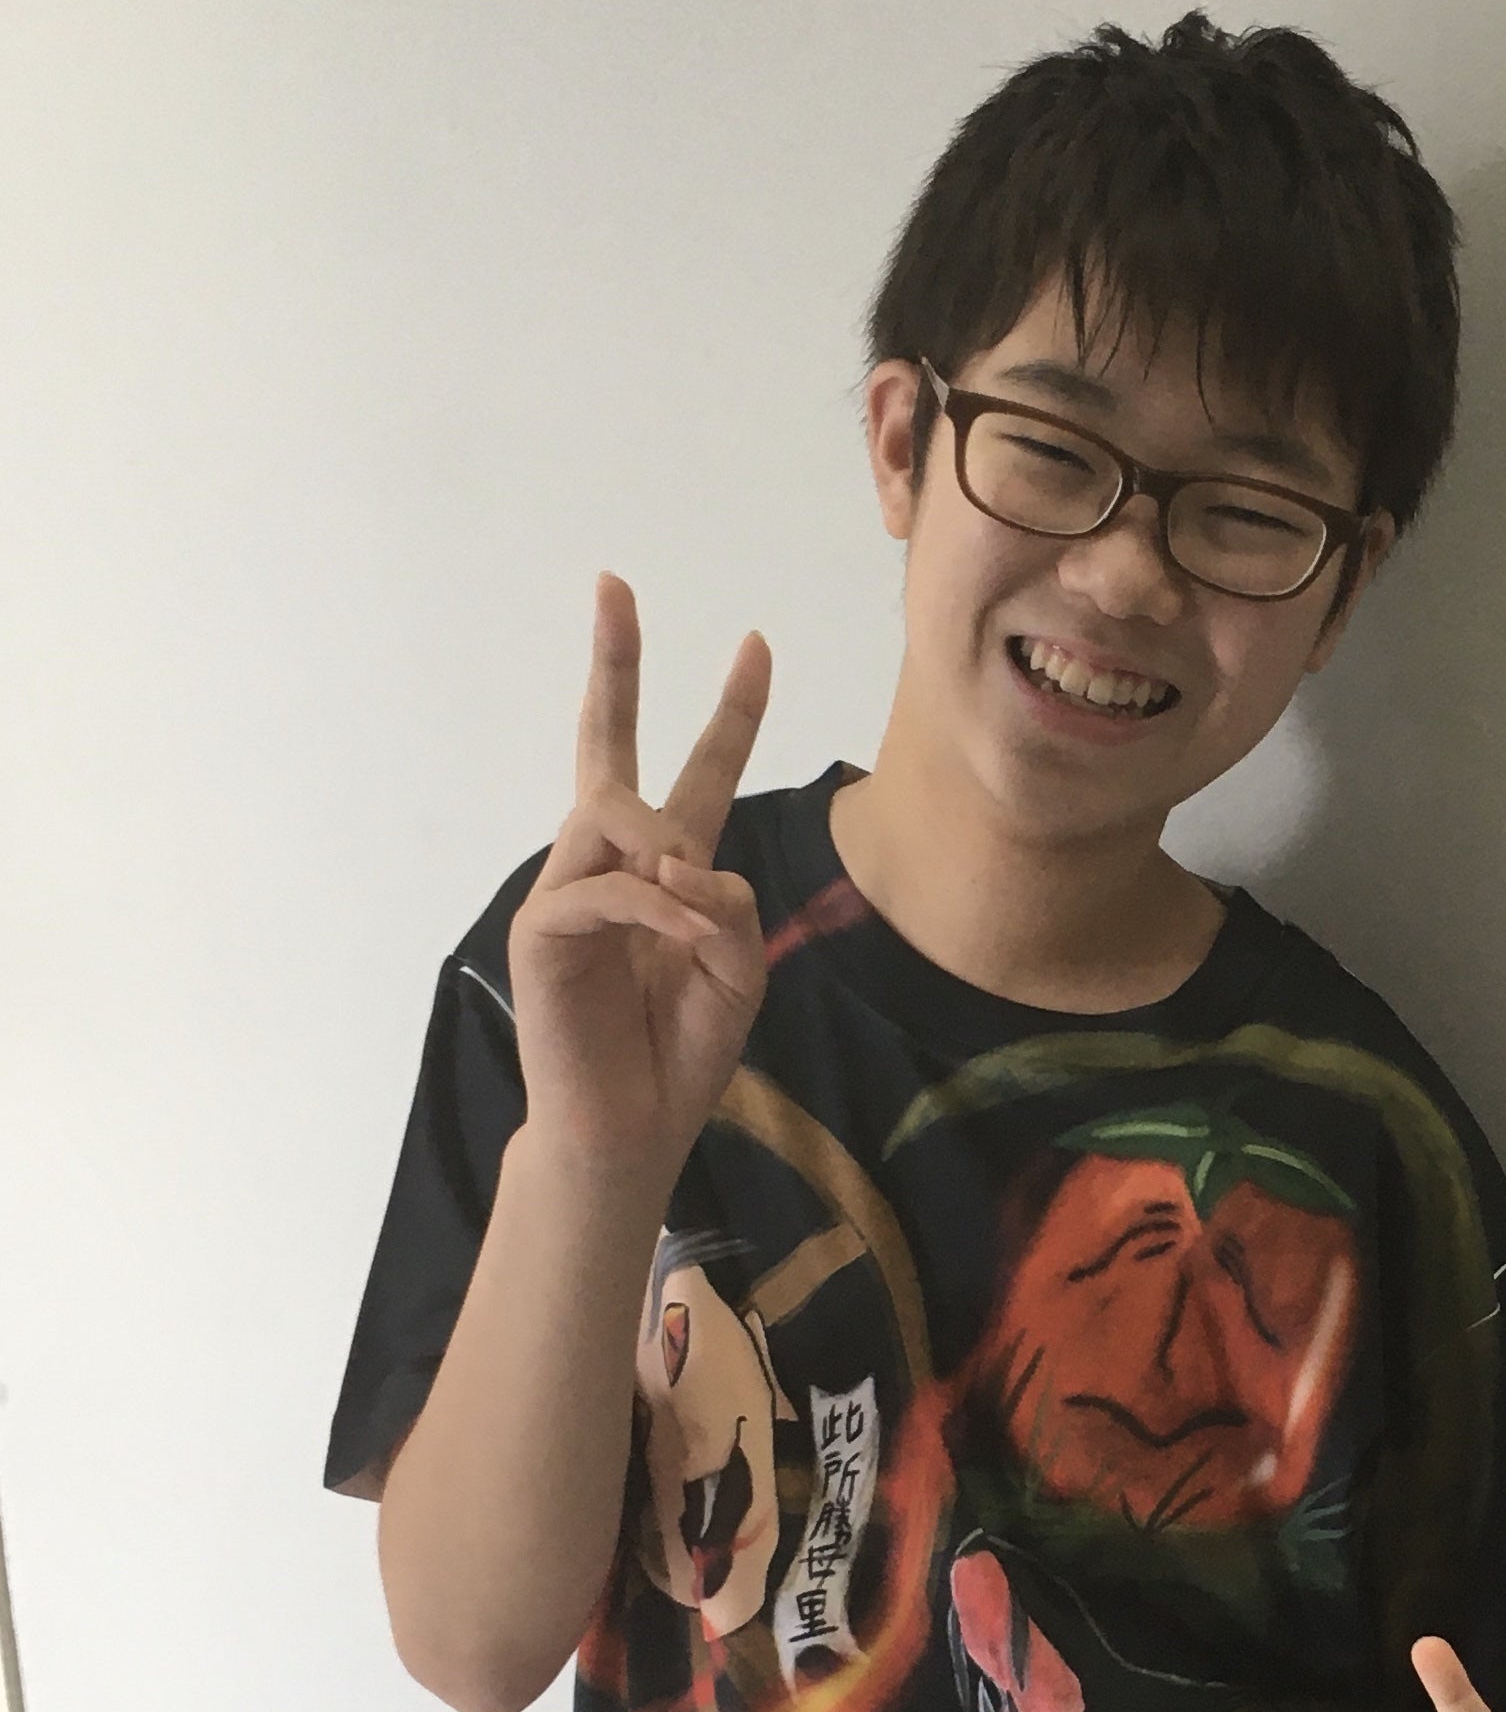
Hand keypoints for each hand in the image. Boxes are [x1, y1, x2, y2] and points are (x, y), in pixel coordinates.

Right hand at [510, 577, 772, 1184]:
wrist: (630, 1126)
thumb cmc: (679, 1050)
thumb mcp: (740, 967)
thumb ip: (727, 901)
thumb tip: (678, 857)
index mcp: (670, 869)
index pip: (701, 773)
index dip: (732, 712)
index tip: (757, 645)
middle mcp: (613, 865)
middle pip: (608, 746)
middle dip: (615, 664)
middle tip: (613, 585)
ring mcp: (570, 891)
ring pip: (619, 815)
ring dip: (670, 853)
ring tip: (690, 917)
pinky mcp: (543, 931)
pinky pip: (609, 889)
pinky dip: (656, 912)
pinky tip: (681, 940)